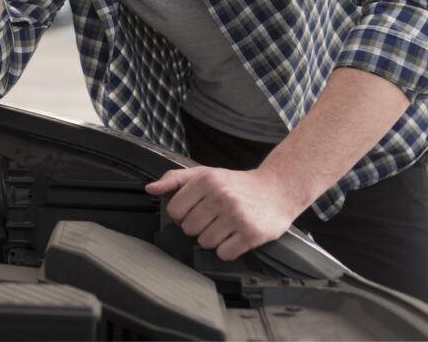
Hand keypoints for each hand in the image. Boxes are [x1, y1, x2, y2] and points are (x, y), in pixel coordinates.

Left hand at [145, 166, 302, 259]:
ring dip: (213, 239)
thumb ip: (174, 179)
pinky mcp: (251, 234)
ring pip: (205, 243)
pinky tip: (235, 237)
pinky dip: (227, 250)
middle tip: (213, 218)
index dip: (182, 214)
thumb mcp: (205, 173)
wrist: (277, 190)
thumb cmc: (237, 184)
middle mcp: (221, 197)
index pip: (175, 210)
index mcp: (206, 180)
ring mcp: (236, 216)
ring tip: (225, 226)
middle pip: (189, 228)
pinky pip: (224, 254)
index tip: (194, 211)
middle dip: (198, 226)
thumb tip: (150, 188)